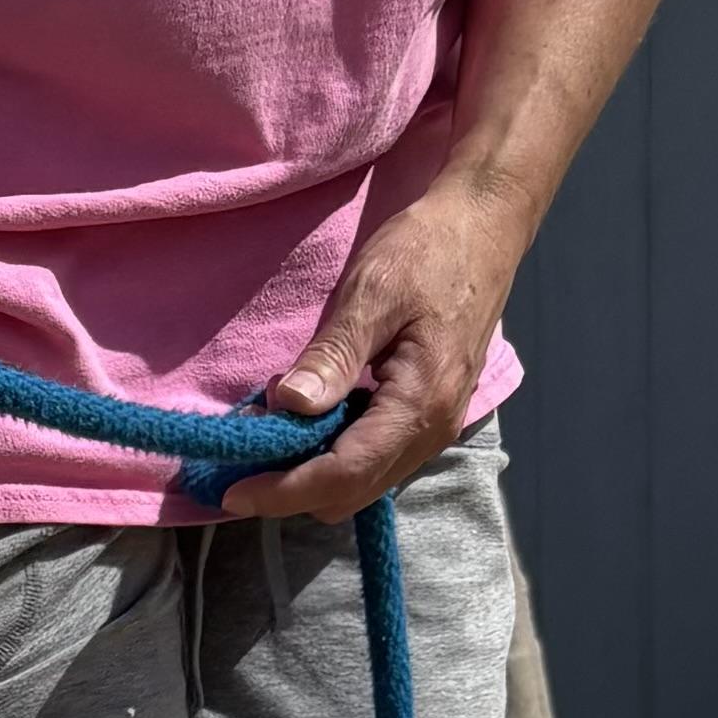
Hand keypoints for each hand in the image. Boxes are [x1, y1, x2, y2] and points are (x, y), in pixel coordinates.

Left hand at [222, 170, 535, 523]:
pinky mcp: (426, 418)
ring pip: (359, 484)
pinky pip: (372, 459)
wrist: (484, 224)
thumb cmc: (429, 249)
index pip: (343, 474)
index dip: (283, 492)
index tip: (232, 491)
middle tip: (247, 445)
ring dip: (310, 469)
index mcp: (421, 403)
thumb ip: (333, 356)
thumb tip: (289, 407)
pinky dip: (332, 452)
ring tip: (273, 424)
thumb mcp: (373, 292)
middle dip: (292, 486)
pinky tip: (309, 414)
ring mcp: (433, 428)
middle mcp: (432, 430)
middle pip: (349, 493)